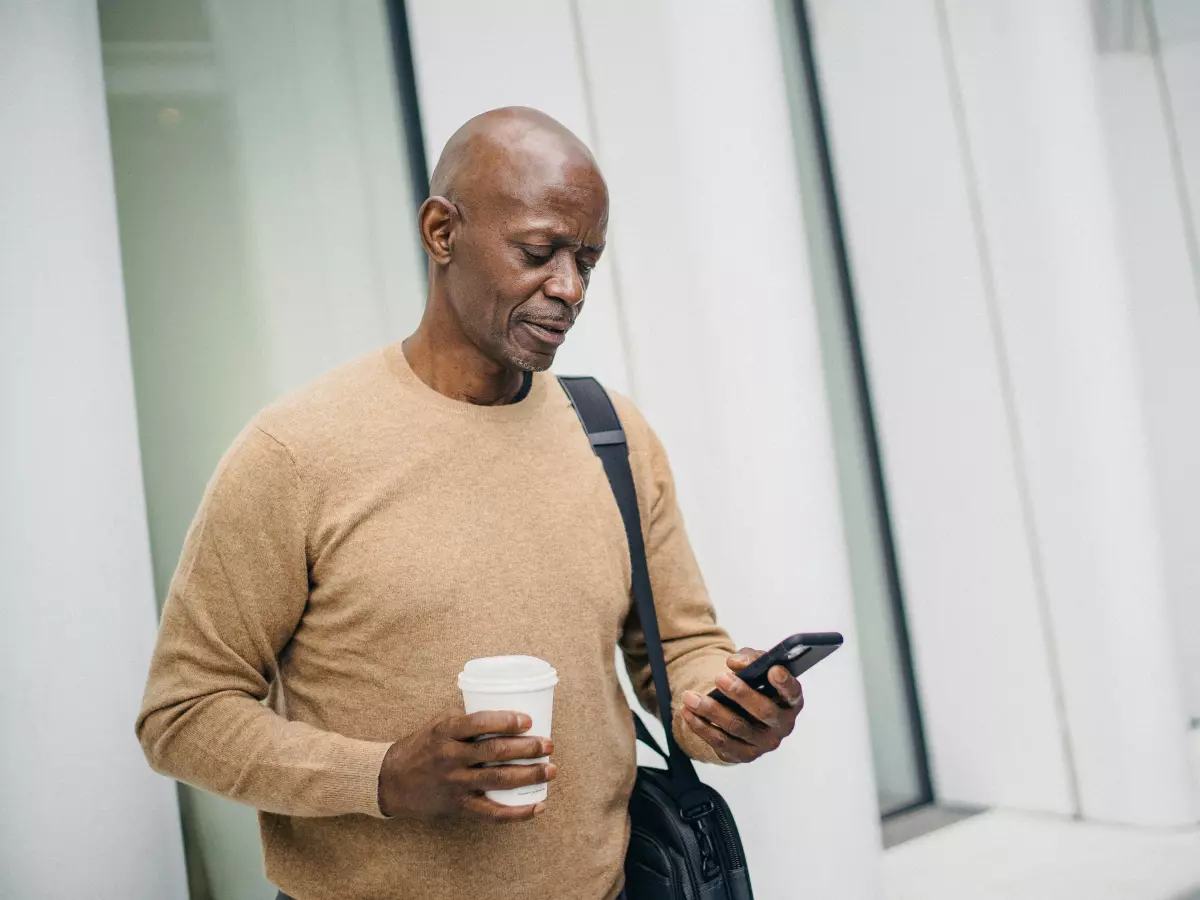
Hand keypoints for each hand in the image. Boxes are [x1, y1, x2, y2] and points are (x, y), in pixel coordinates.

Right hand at [378, 710, 554, 821]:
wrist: (391, 781)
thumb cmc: (421, 747)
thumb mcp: (437, 723)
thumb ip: (466, 718)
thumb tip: (503, 711)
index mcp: (446, 732)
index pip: (479, 723)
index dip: (506, 721)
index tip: (528, 720)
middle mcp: (451, 757)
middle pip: (495, 752)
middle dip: (527, 749)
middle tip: (548, 745)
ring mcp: (455, 784)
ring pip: (499, 781)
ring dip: (530, 775)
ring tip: (551, 770)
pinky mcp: (459, 806)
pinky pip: (492, 813)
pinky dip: (518, 812)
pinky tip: (538, 807)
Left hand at [680, 647, 804, 763]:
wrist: (743, 712)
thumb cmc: (755, 686)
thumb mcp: (756, 666)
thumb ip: (750, 659)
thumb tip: (735, 663)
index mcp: (790, 701)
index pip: (793, 692)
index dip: (785, 683)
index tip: (773, 670)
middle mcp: (782, 725)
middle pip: (764, 711)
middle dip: (740, 693)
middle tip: (719, 677)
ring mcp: (764, 743)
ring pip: (737, 727)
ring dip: (711, 710)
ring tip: (689, 697)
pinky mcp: (744, 754)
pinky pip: (721, 742)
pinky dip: (702, 727)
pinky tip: (688, 713)